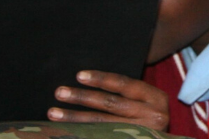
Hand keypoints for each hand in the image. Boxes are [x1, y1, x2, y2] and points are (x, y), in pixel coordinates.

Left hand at [48, 70, 169, 129]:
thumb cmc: (148, 118)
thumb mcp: (145, 102)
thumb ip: (123, 95)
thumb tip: (83, 81)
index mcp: (155, 98)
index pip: (124, 84)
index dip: (101, 79)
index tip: (78, 76)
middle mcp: (154, 116)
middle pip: (111, 104)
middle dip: (82, 97)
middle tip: (59, 92)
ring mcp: (145, 133)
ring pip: (103, 124)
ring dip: (75, 117)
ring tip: (54, 113)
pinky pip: (104, 137)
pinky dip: (84, 133)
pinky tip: (67, 131)